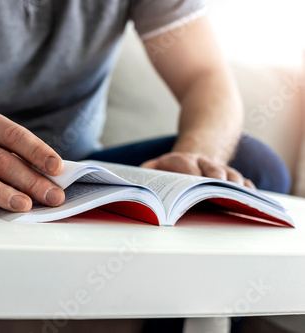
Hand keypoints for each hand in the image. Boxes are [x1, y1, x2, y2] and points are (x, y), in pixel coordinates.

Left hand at [140, 152, 255, 188]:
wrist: (192, 153)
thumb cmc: (169, 168)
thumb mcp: (152, 167)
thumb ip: (144, 173)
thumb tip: (137, 188)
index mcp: (182, 160)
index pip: (188, 168)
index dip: (192, 179)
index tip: (193, 189)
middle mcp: (203, 162)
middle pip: (214, 172)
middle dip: (216, 183)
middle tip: (218, 196)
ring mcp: (220, 168)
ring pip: (232, 176)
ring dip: (234, 187)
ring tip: (236, 198)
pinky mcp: (232, 176)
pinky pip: (245, 183)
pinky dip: (248, 191)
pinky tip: (249, 200)